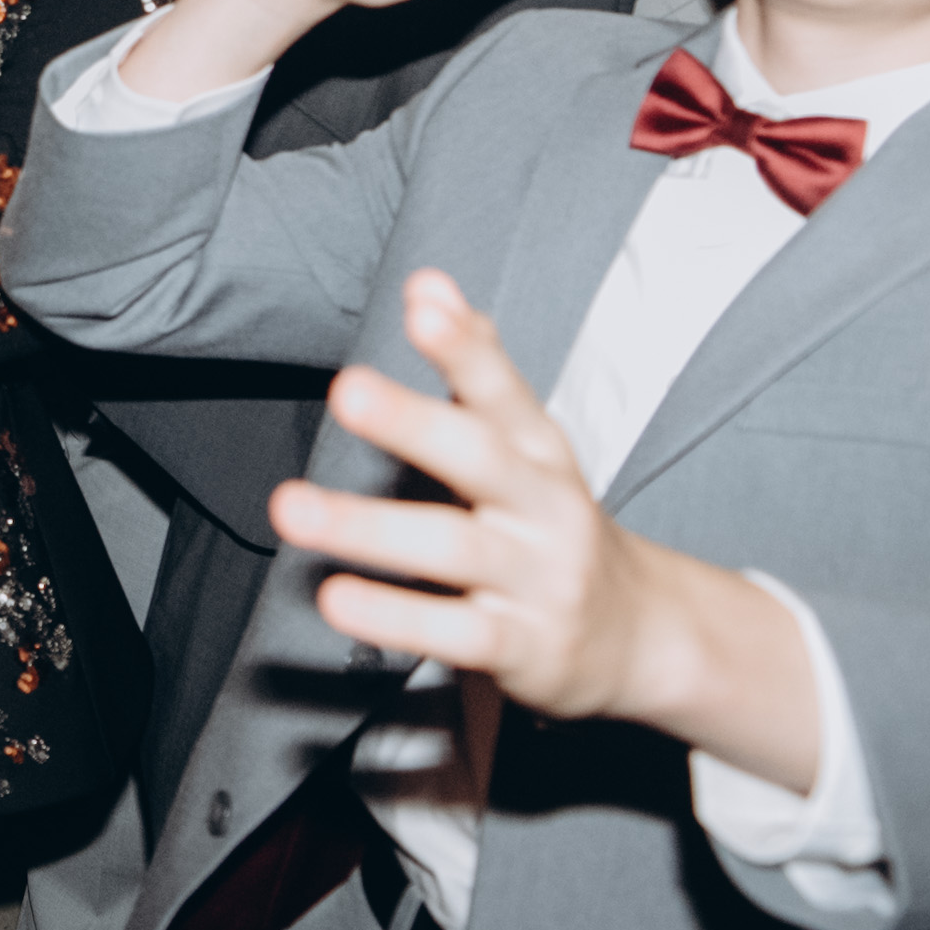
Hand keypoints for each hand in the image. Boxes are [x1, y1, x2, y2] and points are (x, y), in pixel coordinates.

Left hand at [279, 273, 806, 780]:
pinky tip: (336, 597)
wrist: (640, 637)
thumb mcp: (530, 446)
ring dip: (367, 528)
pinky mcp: (520, 648)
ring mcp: (535, 580)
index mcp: (541, 452)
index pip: (504, 392)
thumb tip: (429, 282)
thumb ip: (477, 367)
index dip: (466, 349)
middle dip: (413, 423)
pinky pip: (453, 631)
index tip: (422, 304)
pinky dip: (394, 615)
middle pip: (480, 459)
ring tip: (290, 507)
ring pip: (451, 548)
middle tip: (347, 389)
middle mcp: (544, 509)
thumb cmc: (551, 524)